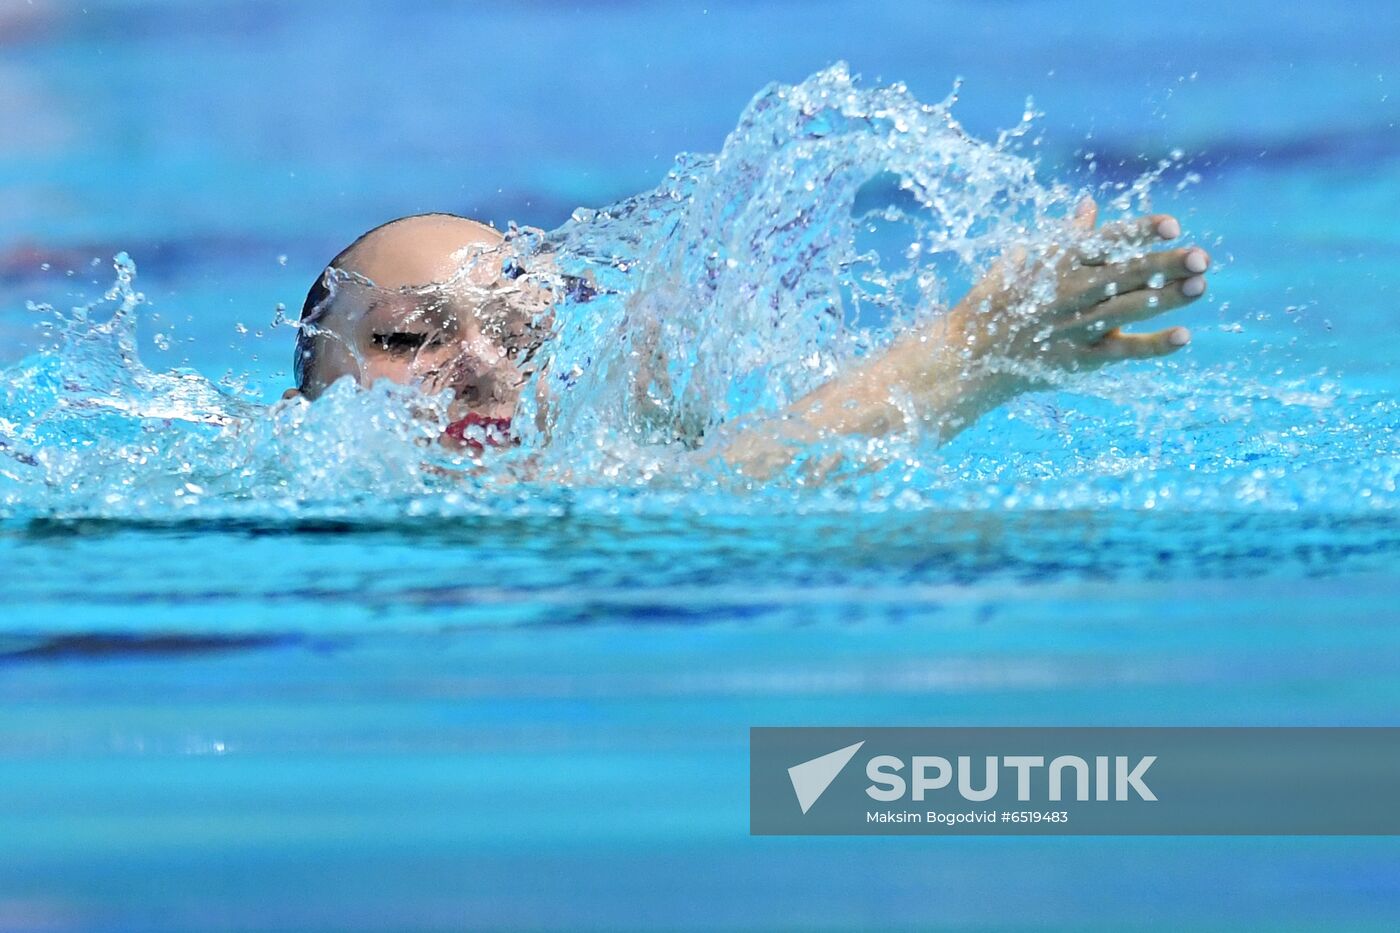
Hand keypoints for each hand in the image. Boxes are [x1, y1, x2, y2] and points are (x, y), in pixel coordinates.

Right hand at [944, 199, 1209, 387]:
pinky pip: (1120, 352)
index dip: (1139, 232)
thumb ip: (1067, 235)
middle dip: (1165, 264)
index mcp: (1057, 263)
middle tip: (1202, 255)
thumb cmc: (1001, 300)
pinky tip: (1184, 335)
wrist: (970, 353)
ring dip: (1166, 298)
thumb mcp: (1027, 260)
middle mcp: (1068, 292)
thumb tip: (1089, 203)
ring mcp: (1074, 327)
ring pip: (1127, 310)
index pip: (1106, 241)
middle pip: (1125, 274)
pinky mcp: (1077, 360)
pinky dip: (1152, 345)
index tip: (1172, 224)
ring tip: (1200, 285)